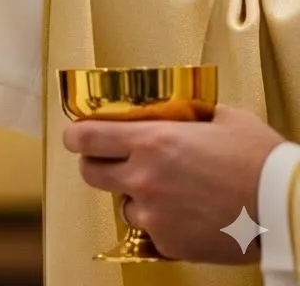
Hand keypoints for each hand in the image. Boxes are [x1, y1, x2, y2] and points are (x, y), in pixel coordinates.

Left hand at [63, 105, 284, 262]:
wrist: (285, 208)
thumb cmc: (259, 159)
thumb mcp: (219, 117)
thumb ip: (183, 113)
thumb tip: (171, 109)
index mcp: (149, 141)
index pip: (84, 137)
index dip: (76, 135)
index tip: (77, 135)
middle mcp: (143, 178)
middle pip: (90, 173)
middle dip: (97, 164)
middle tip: (115, 161)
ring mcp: (154, 215)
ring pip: (123, 204)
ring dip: (135, 196)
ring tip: (169, 190)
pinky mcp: (169, 244)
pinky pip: (151, 231)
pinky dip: (162, 223)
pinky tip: (187, 214)